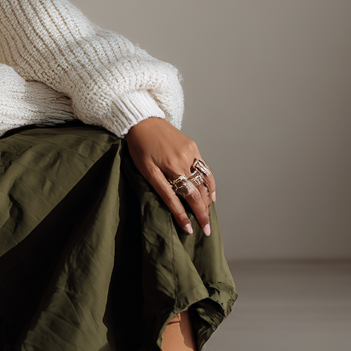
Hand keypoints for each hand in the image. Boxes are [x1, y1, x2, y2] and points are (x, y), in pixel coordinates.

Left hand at [124, 117, 216, 236]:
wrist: (143, 120)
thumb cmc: (139, 146)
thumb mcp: (146, 170)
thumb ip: (162, 188)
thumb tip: (175, 206)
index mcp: (170, 168)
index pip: (184, 197)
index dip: (187, 215)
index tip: (191, 230)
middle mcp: (183, 161)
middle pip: (197, 191)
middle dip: (203, 212)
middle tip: (206, 228)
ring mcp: (190, 153)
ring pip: (204, 181)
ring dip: (208, 200)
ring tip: (208, 214)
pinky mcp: (193, 147)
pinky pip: (205, 169)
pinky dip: (210, 183)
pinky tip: (211, 194)